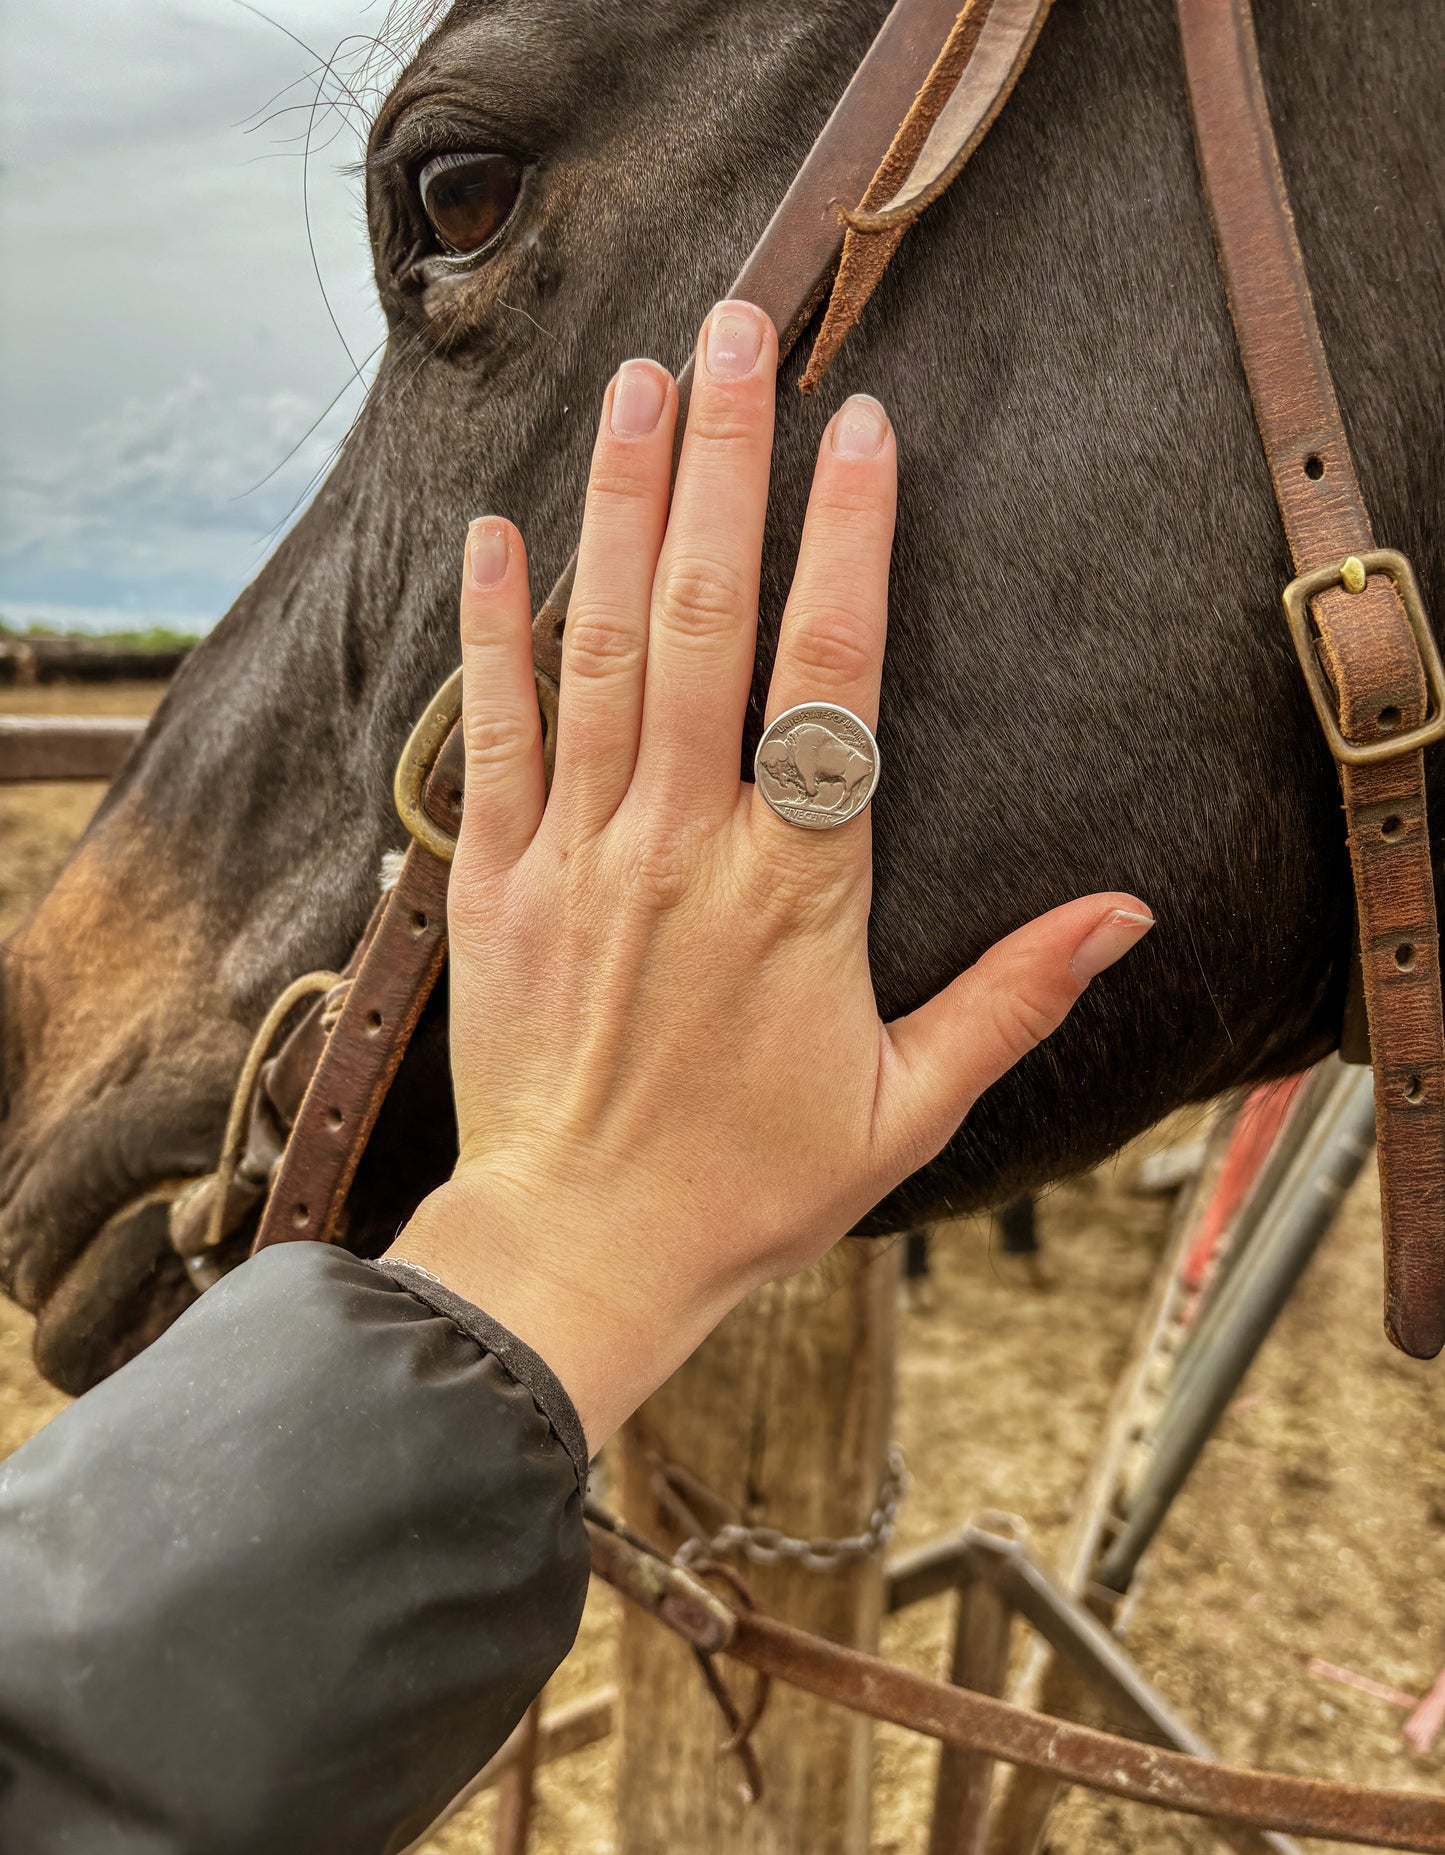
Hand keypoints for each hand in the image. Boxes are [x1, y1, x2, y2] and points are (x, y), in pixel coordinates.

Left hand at [389, 300, 1151, 1447]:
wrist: (580, 1252)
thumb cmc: (746, 1186)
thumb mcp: (907, 1106)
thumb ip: (1013, 998)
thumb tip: (1123, 913)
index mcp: (795, 891)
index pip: (830, 681)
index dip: (847, 543)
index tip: (858, 428)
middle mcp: (684, 844)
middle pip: (705, 618)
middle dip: (723, 462)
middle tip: (735, 330)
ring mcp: (579, 854)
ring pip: (600, 649)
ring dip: (617, 504)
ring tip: (636, 382)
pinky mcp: (494, 883)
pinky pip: (491, 733)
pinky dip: (493, 629)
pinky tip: (502, 530)